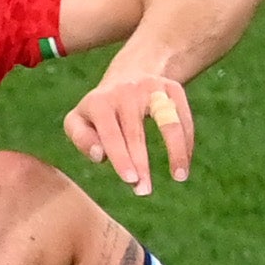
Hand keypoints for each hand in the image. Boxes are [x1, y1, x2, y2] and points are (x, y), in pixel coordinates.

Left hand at [62, 71, 195, 196]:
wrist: (128, 72)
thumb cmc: (100, 111)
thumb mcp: (79, 120)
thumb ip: (82, 139)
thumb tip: (100, 155)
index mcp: (99, 102)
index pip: (110, 134)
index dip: (120, 158)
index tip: (130, 180)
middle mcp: (125, 91)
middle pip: (136, 132)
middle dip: (141, 163)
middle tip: (144, 191)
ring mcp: (151, 87)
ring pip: (168, 121)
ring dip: (176, 151)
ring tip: (179, 177)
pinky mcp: (172, 88)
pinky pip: (183, 118)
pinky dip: (186, 143)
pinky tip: (184, 164)